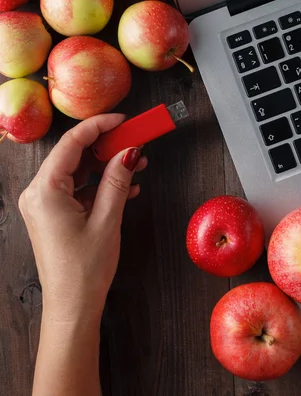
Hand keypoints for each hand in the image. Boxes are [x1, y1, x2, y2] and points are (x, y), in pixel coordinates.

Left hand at [19, 114, 147, 322]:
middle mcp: (38, 193)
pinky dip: (100, 185)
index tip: (124, 120)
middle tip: (135, 140)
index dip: (100, 126)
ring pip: (77, 172)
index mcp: (44, 191)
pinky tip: (126, 187)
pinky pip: (77, 189)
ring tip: (137, 164)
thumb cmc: (85, 268)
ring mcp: (44, 204)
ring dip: (106, 166)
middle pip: (74, 156)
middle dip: (106, 146)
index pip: (72, 144)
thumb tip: (130, 150)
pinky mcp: (54, 215)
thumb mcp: (107, 220)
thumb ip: (117, 180)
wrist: (73, 305)